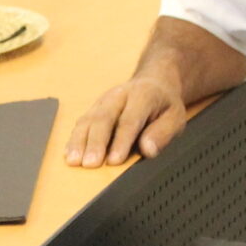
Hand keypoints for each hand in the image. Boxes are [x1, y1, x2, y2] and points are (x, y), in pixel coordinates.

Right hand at [65, 77, 187, 166]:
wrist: (154, 82)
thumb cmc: (164, 104)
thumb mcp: (176, 117)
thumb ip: (163, 133)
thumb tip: (147, 150)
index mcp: (143, 95)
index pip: (129, 120)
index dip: (121, 141)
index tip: (114, 161)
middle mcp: (119, 95)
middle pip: (104, 119)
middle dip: (95, 143)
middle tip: (90, 164)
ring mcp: (104, 101)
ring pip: (88, 120)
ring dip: (79, 142)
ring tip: (74, 161)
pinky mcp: (94, 108)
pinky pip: (81, 123)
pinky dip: (74, 139)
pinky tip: (69, 154)